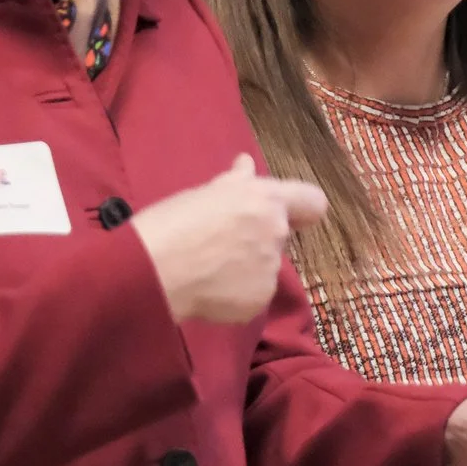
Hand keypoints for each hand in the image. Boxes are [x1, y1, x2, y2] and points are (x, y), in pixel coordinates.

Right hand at [130, 156, 327, 325]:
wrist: (154, 271)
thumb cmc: (171, 223)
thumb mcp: (202, 193)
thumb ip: (235, 182)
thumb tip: (247, 164)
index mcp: (265, 200)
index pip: (312, 201)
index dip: (301, 207)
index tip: (284, 212)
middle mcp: (276, 233)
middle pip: (279, 235)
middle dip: (257, 237)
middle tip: (220, 241)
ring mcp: (271, 270)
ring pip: (266, 265)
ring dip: (246, 265)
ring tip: (208, 268)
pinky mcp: (259, 301)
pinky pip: (254, 293)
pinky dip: (237, 292)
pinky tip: (209, 288)